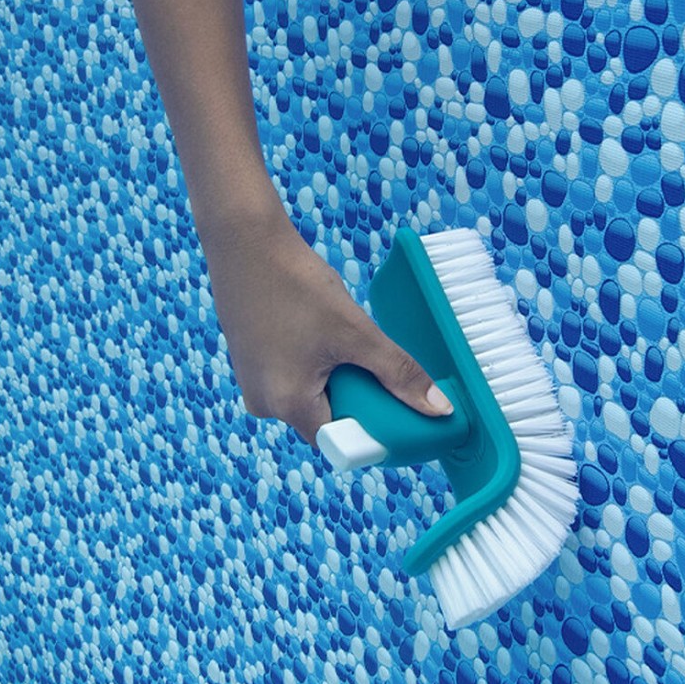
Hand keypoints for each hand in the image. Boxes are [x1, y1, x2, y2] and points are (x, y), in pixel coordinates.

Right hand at [200, 209, 453, 445]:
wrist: (246, 241)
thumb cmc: (296, 285)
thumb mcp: (356, 331)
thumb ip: (398, 373)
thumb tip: (439, 409)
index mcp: (287, 406)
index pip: (341, 443)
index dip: (373, 431)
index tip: (395, 406)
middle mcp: (264, 404)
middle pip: (326, 419)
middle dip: (355, 395)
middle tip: (369, 359)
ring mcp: (253, 382)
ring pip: (311, 394)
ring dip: (335, 375)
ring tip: (339, 335)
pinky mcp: (251, 361)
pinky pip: (293, 376)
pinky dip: (315, 361)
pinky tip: (318, 328)